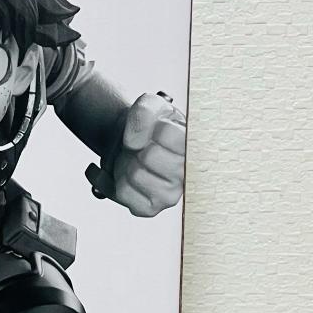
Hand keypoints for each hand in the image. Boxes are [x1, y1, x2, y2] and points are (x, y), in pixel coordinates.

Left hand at [110, 93, 186, 216]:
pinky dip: (116, 181)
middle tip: (142, 147)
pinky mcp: (150, 208)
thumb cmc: (147, 127)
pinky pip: (123, 193)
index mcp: (195, 147)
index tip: (154, 129)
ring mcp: (171, 194)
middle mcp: (187, 174)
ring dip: (126, 163)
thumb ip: (145, 111)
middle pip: (149, 157)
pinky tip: (127, 175)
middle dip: (138, 148)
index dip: (152, 128)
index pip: (170, 136)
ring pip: (134, 175)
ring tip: (135, 160)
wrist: (131, 142)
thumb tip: (134, 142)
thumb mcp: (150, 105)